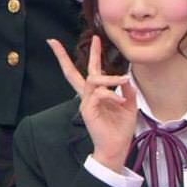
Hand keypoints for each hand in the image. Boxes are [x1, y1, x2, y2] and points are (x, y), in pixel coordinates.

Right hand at [48, 36, 136, 171]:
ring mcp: (85, 103)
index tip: (94, 38)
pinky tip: (121, 100)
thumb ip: (126, 90)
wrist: (116, 148)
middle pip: (71, 73)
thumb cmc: (120, 129)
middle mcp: (87, 96)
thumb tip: (126, 77)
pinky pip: (99, 94)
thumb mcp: (128, 105)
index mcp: (95, 94)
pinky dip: (112, 94)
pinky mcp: (88, 110)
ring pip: (93, 80)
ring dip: (110, 78)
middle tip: (57, 41)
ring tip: (124, 80)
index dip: (91, 55)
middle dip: (63, 56)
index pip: (87, 72)